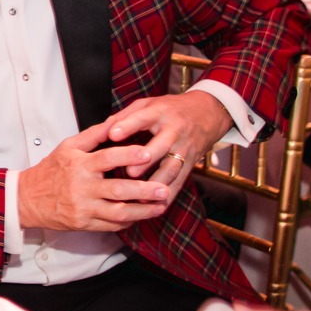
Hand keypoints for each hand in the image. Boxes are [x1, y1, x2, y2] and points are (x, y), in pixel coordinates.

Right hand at [16, 123, 172, 232]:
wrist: (27, 199)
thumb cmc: (50, 170)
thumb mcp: (68, 147)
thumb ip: (94, 135)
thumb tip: (115, 121)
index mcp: (80, 165)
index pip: (107, 158)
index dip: (128, 155)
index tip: (148, 153)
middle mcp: (83, 188)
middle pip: (117, 190)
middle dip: (143, 190)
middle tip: (164, 188)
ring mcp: (84, 208)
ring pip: (118, 213)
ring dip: (142, 211)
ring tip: (161, 206)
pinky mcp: (85, 224)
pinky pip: (111, 225)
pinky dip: (129, 221)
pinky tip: (142, 215)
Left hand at [104, 91, 233, 197]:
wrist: (206, 114)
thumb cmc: (169, 109)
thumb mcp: (149, 104)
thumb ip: (126, 115)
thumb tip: (104, 128)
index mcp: (160, 113)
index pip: (143, 118)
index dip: (127, 126)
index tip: (112, 135)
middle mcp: (174, 130)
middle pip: (161, 145)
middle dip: (146, 160)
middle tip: (129, 173)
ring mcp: (184, 148)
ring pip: (172, 167)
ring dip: (158, 183)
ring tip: (141, 197)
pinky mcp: (190, 163)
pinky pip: (180, 181)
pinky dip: (169, 194)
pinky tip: (156, 206)